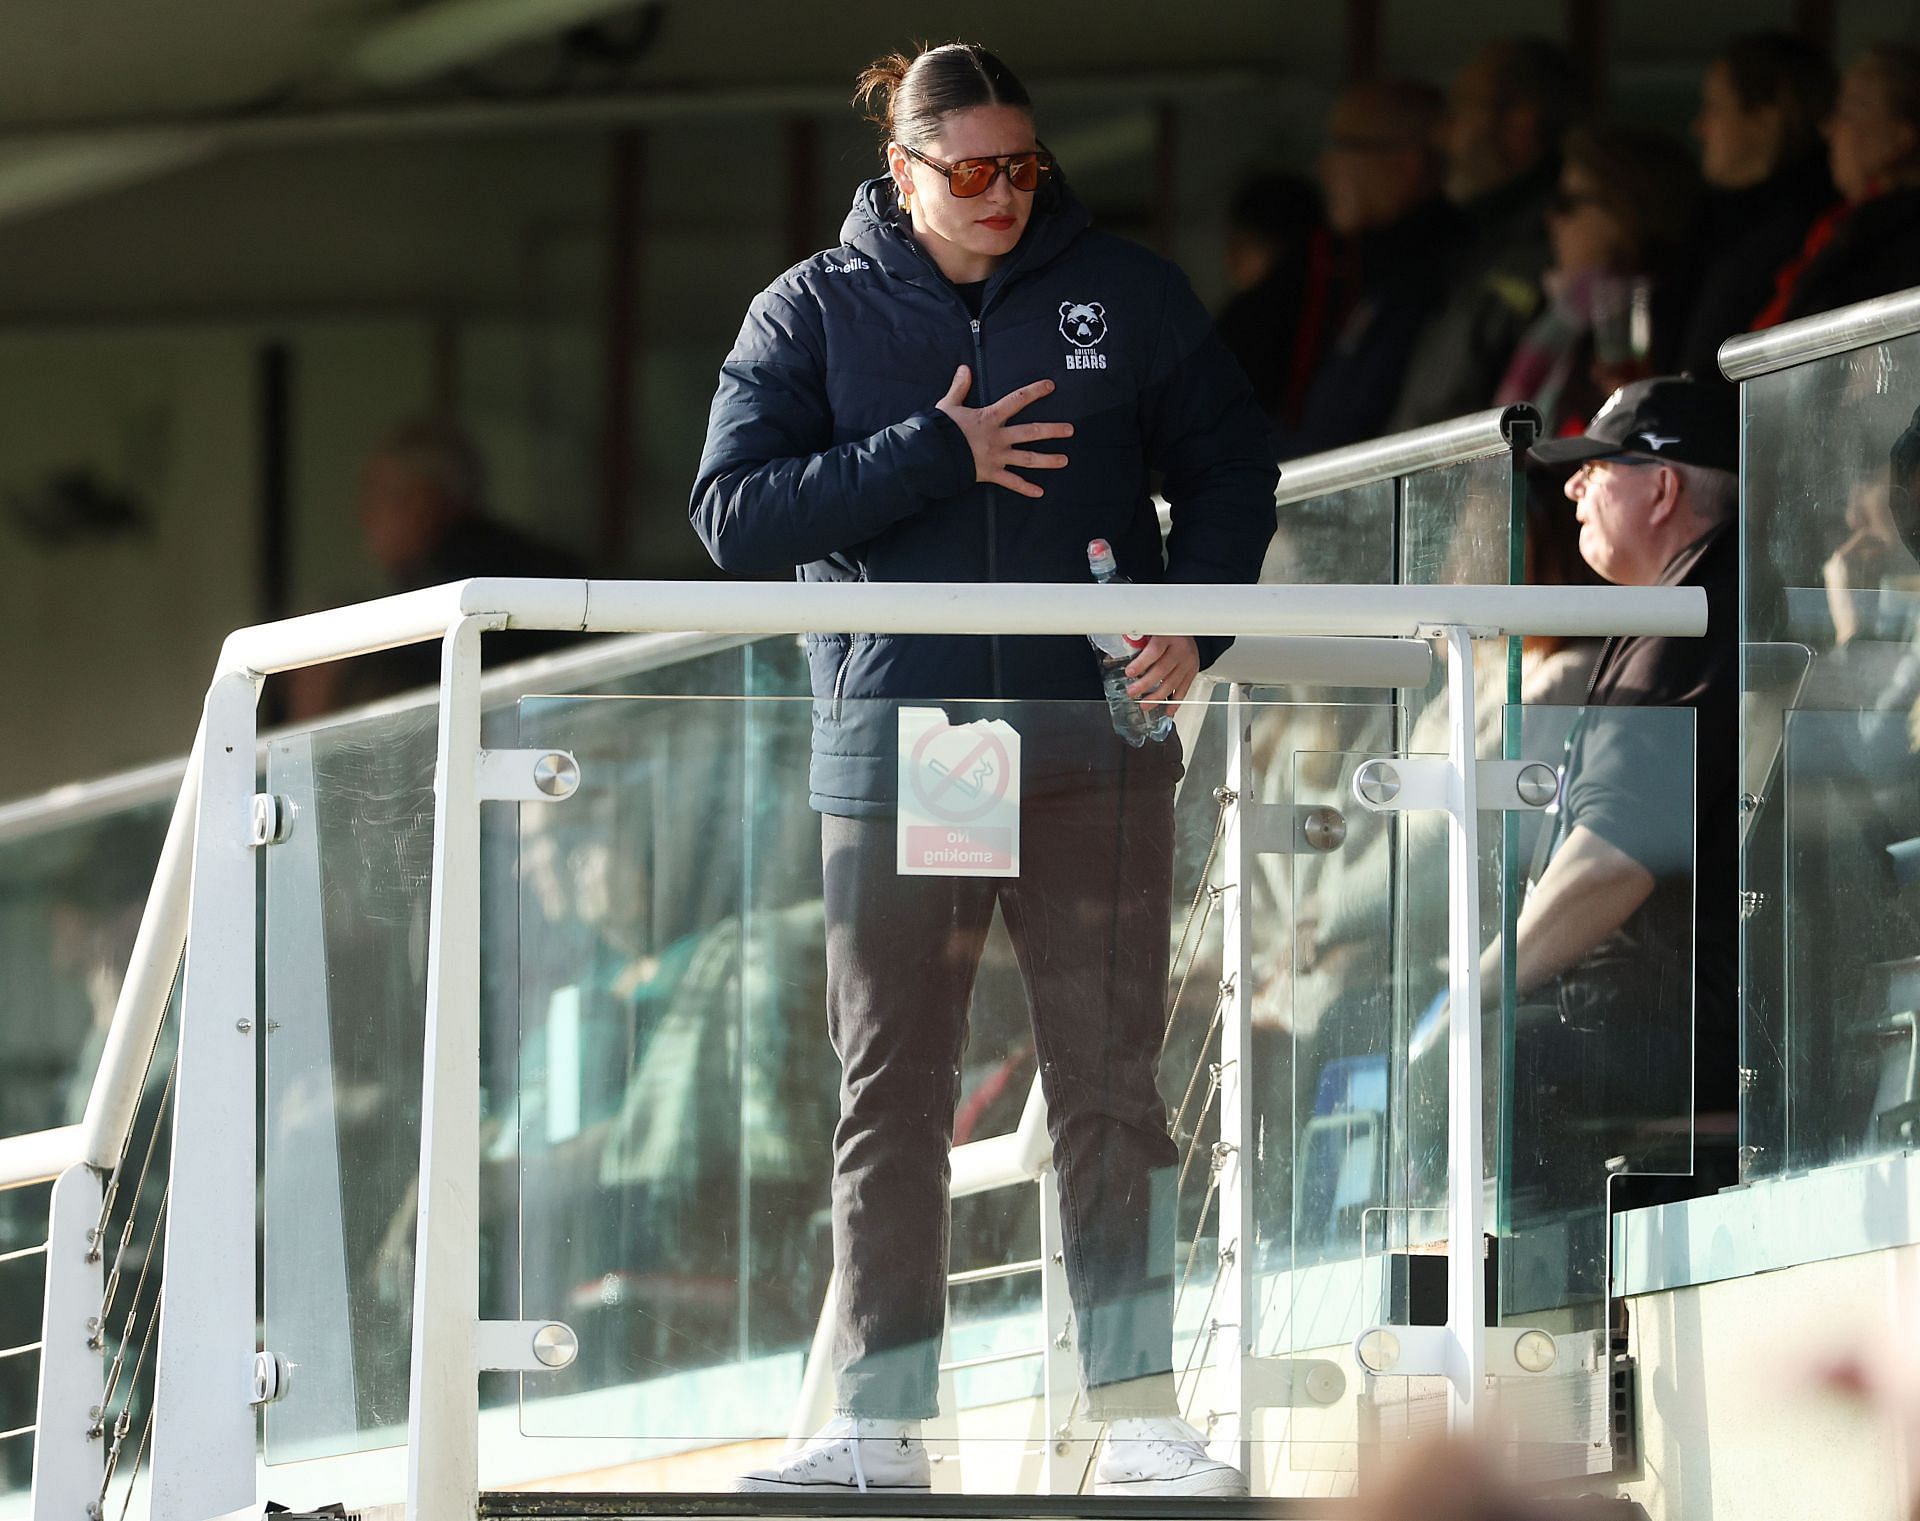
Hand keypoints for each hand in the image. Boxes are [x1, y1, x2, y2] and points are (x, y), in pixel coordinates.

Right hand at [934, 365, 1073, 498]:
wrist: (931, 455)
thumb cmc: (939, 430)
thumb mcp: (948, 405)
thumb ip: (960, 387)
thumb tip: (964, 368)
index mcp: (990, 417)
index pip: (1017, 400)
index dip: (1035, 391)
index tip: (1050, 386)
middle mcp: (998, 437)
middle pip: (1031, 432)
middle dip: (1052, 430)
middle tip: (1070, 430)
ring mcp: (997, 457)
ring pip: (1028, 458)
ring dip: (1048, 460)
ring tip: (1065, 460)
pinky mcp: (991, 474)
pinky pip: (1012, 483)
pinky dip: (1025, 489)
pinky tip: (1040, 492)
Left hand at [1125, 634, 1199, 714]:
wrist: (1187, 634)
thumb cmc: (1166, 633)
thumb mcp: (1152, 631)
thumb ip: (1139, 642)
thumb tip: (1118, 654)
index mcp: (1167, 636)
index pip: (1154, 651)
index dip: (1141, 663)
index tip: (1129, 672)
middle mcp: (1180, 649)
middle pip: (1162, 669)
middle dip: (1145, 684)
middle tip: (1132, 693)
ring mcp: (1187, 662)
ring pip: (1172, 682)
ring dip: (1157, 697)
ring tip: (1145, 705)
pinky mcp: (1192, 672)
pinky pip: (1184, 689)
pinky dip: (1175, 702)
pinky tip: (1167, 709)